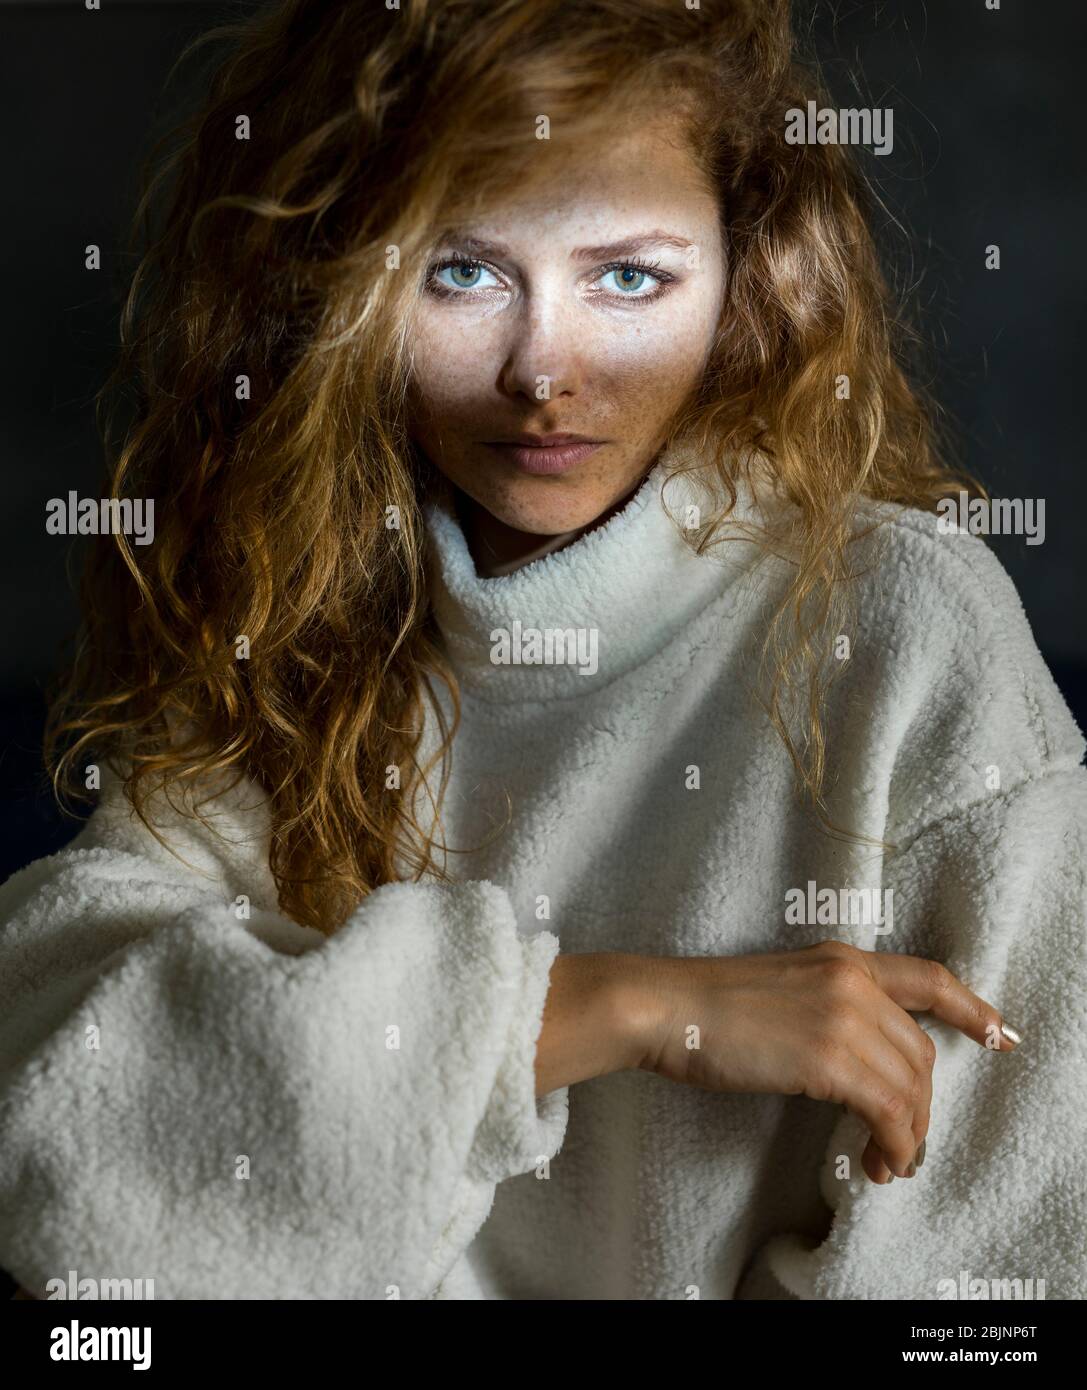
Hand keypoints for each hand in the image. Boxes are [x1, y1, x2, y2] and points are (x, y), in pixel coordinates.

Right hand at [634, 939, 1017, 1183]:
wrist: (666, 1006)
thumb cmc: (706, 1006)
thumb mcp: (782, 987)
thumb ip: (827, 1009)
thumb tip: (858, 1068)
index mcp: (841, 959)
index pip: (928, 977)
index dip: (973, 1008)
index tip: (1001, 1034)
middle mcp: (852, 980)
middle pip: (921, 1052)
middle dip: (922, 1106)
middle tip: (903, 1144)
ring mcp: (843, 1016)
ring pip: (911, 1087)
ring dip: (909, 1135)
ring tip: (887, 1163)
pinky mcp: (827, 1057)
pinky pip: (888, 1111)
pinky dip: (894, 1144)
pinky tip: (875, 1161)